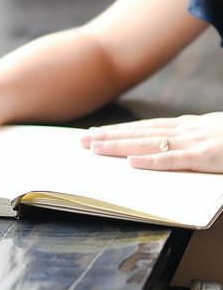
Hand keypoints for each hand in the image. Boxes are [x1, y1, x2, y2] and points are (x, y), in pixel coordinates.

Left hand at [80, 113, 222, 172]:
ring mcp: (196, 142)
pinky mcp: (207, 157)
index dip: (119, 130)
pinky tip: (131, 163)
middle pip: (139, 132)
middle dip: (107, 136)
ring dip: (119, 145)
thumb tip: (169, 146)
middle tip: (80, 141)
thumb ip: (193, 140)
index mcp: (189, 126)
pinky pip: (175, 160)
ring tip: (93, 148)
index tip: (95, 133)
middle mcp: (187, 130)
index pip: (145, 127)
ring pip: (149, 143)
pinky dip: (152, 160)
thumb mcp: (216, 135)